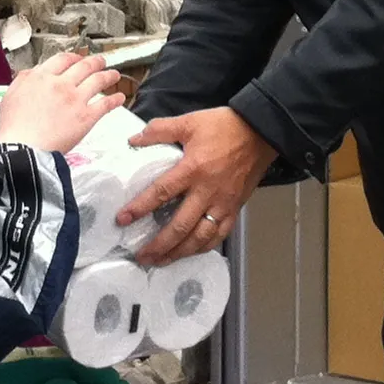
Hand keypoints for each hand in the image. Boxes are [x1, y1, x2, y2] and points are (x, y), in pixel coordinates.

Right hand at [0, 52, 124, 154]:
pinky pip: (105, 104)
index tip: (78, 59)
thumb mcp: (11, 94)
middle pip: (84, 66)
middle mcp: (61, 84)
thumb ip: (24, 80)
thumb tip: (33, 73)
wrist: (23, 149)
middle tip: (100, 62)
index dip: (74, 57)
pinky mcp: (86, 117)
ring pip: (98, 80)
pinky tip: (119, 97)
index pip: (63, 59)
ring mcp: (75, 100)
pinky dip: (115, 99)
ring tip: (114, 75)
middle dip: (96, 62)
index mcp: (42, 77)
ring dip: (109, 75)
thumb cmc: (14, 128)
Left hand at [120, 107, 276, 263]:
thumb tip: (133, 140)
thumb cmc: (225, 127)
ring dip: (179, 252)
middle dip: (159, 245)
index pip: (162, 193)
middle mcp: (207, 191)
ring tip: (161, 261)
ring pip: (200, 237)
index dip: (140, 208)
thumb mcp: (189, 122)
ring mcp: (223, 203)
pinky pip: (219, 235)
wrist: (261, 132)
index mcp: (193, 169)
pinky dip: (203, 247)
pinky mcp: (235, 209)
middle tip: (141, 256)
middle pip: (180, 226)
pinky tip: (190, 252)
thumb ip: (160, 130)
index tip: (123, 220)